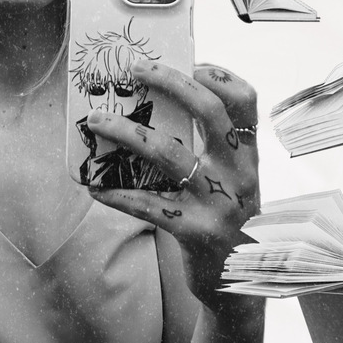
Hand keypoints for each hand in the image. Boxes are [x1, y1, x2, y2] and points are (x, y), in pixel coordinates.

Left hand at [85, 61, 259, 311]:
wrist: (239, 282)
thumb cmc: (224, 215)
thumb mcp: (230, 178)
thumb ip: (208, 146)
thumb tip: (153, 106)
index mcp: (248, 154)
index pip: (246, 101)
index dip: (219, 75)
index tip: (188, 60)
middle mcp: (240, 173)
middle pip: (210, 112)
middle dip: (170, 82)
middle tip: (135, 69)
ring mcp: (220, 203)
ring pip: (169, 153)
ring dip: (127, 132)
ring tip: (96, 121)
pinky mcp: (196, 232)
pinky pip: (148, 205)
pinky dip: (116, 193)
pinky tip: (94, 186)